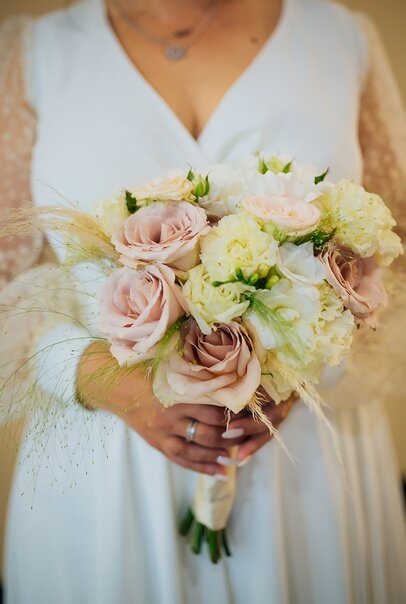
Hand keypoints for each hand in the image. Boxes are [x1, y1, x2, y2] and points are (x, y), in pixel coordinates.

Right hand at [77, 342, 295, 475]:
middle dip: (231, 434)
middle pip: (209, 430)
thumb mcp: (170, 364)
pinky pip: (183, 461)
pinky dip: (203, 468)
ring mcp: (164, 433)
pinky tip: (220, 473)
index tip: (252, 411)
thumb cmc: (145, 370)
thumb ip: (196, 368)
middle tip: (249, 433)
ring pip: (198, 449)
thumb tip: (229, 366)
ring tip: (238, 458)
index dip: (234, 410)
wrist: (113, 385)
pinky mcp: (157, 444)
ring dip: (220, 454)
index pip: (214, 405)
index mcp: (178, 392)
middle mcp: (172, 415)